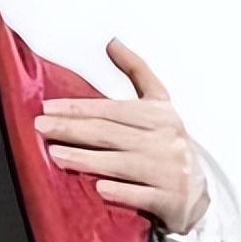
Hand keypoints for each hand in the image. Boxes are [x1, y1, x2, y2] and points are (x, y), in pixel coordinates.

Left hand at [34, 39, 208, 233]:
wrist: (199, 193)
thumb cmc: (167, 143)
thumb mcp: (159, 105)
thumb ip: (136, 72)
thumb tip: (111, 42)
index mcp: (159, 116)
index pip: (112, 110)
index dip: (79, 108)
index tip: (48, 108)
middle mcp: (165, 141)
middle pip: (111, 134)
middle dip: (72, 129)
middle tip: (41, 127)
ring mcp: (169, 171)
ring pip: (121, 163)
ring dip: (87, 159)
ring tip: (55, 154)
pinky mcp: (170, 199)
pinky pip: (141, 195)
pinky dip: (121, 192)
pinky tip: (98, 188)